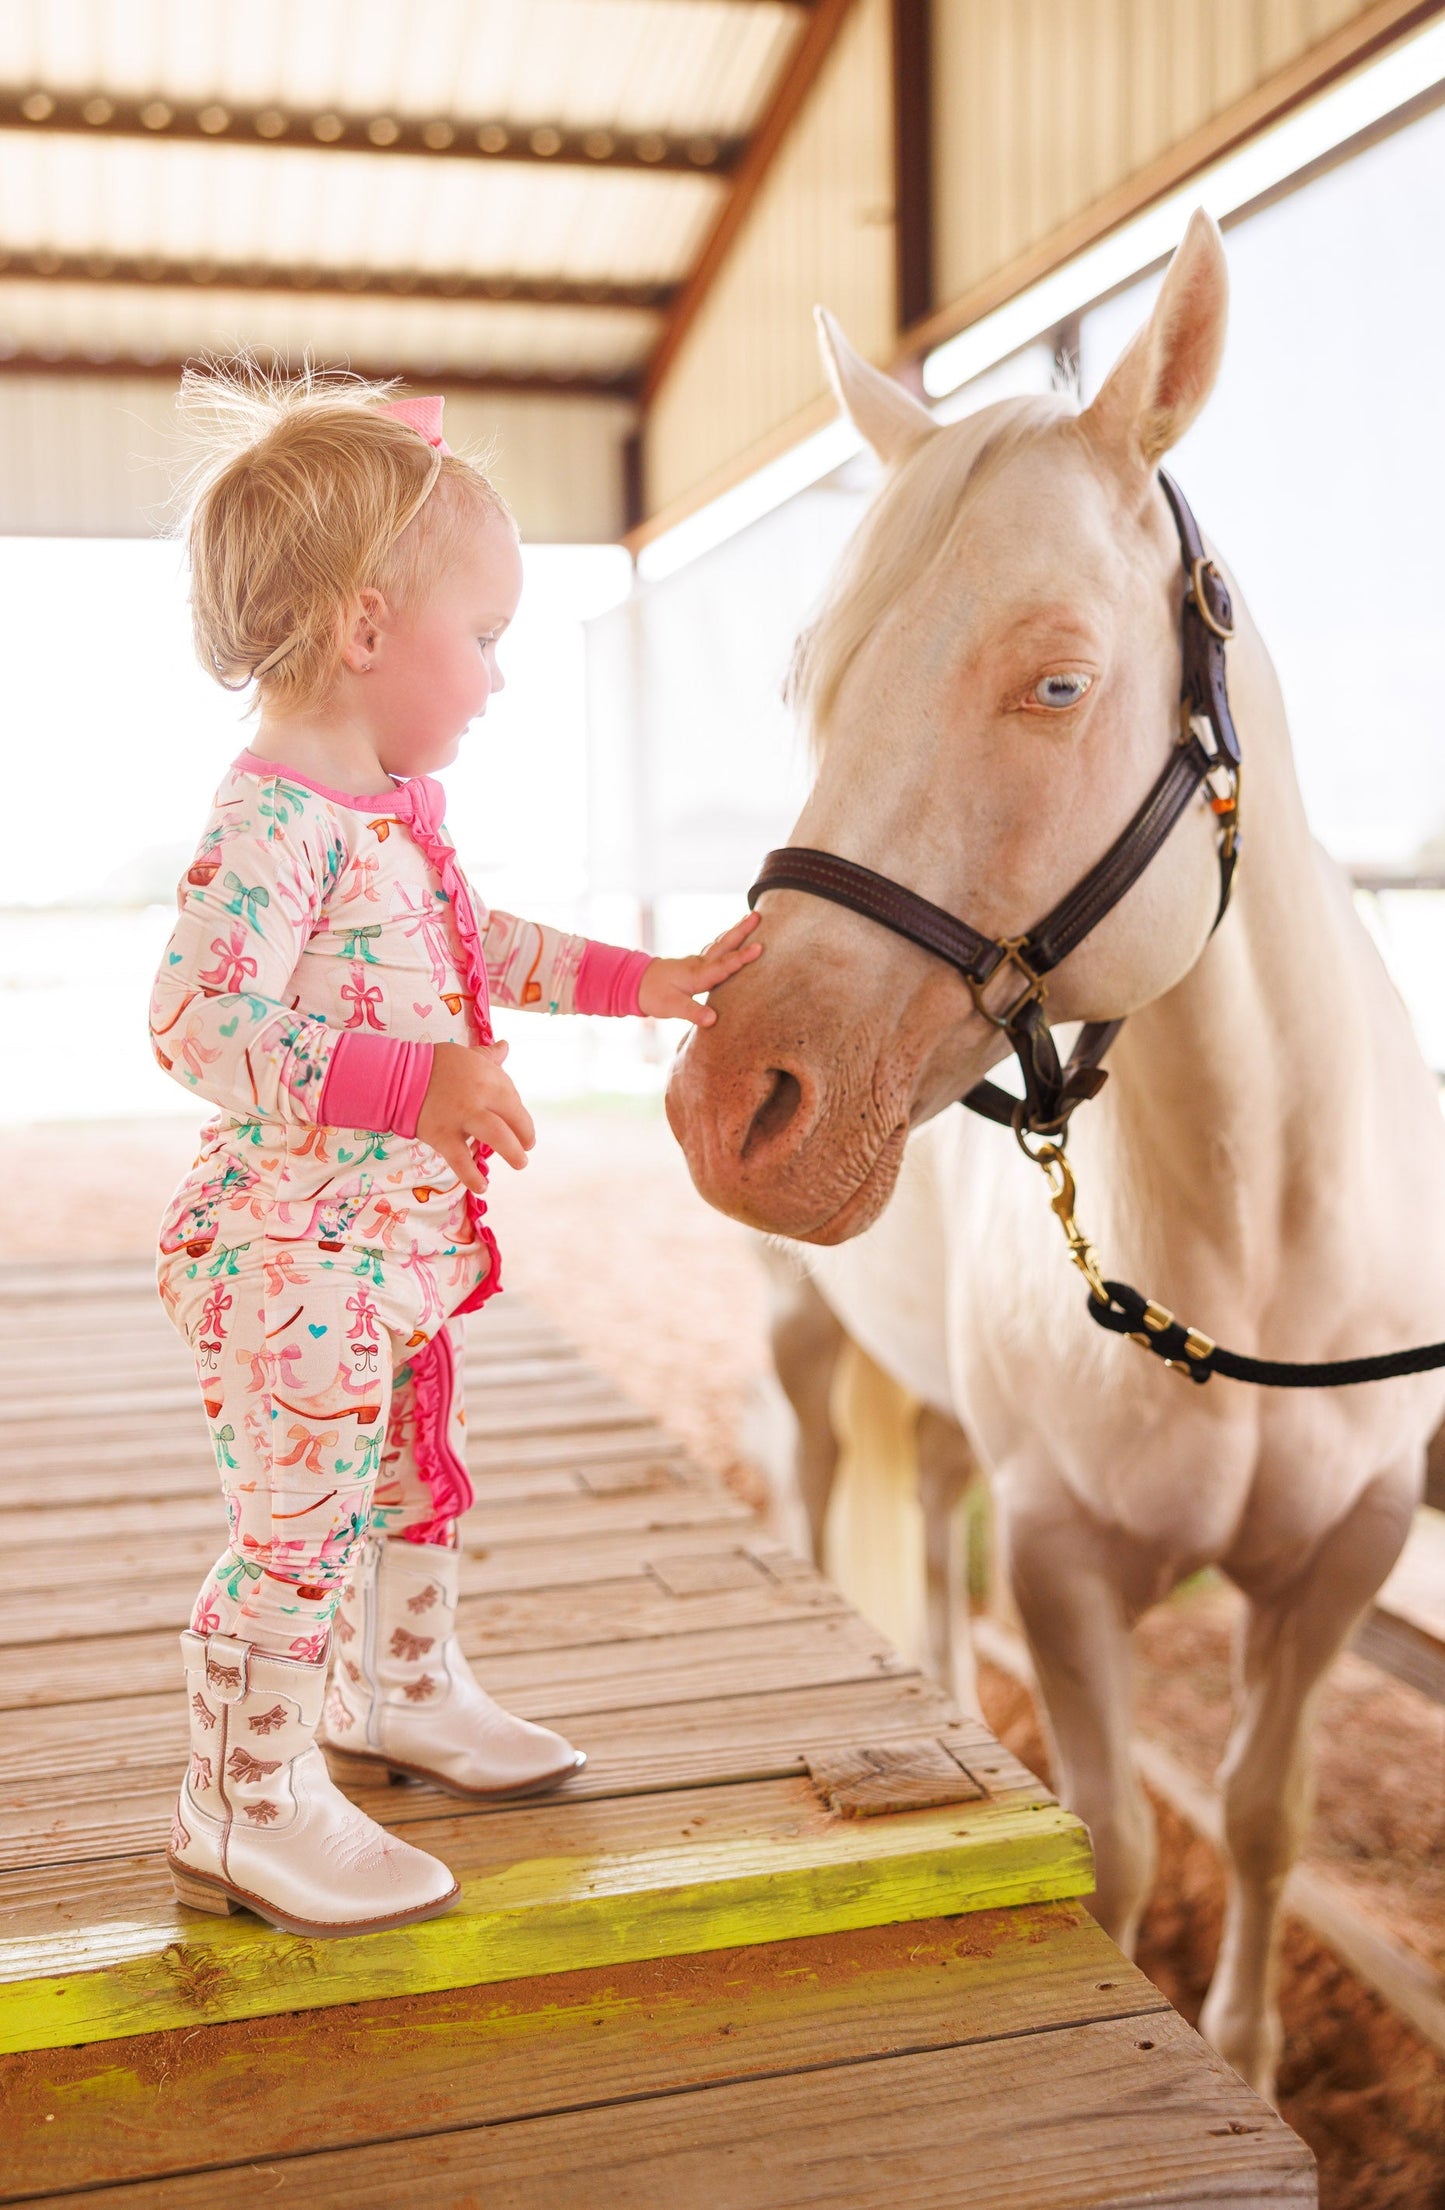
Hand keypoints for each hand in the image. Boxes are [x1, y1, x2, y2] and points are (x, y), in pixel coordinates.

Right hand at [416, 1040, 534, 1191]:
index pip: (514, 1100)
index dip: (519, 1115)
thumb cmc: (436, 1065)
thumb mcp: (467, 1056)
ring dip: (512, 1151)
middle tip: (527, 1148)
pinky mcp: (443, 1135)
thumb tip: (506, 1045)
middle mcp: (480, 1097)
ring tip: (520, 1163)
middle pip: (513, 1117)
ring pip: (496, 1136)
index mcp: (489, 1077)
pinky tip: (482, 1187)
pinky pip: (461, 1160)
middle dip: (524, 1134)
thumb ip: (489, 1056)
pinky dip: (472, 1176)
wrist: (399, 1075)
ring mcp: (462, 1117)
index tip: (520, 1125)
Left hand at [637, 913, 762, 1027]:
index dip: (742, 958)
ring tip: (751, 918)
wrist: (636, 984)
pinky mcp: (697, 965)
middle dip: (741, 931)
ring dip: (736, 932)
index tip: (759, 947)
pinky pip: (717, 949)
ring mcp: (699, 962)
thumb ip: (692, 1012)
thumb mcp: (671, 1007)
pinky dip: (727, 940)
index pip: (723, 966)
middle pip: (724, 946)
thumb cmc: (653, 995)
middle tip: (757, 915)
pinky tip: (733, 937)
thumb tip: (713, 1019)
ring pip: (721, 944)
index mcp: (697, 975)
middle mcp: (700, 965)